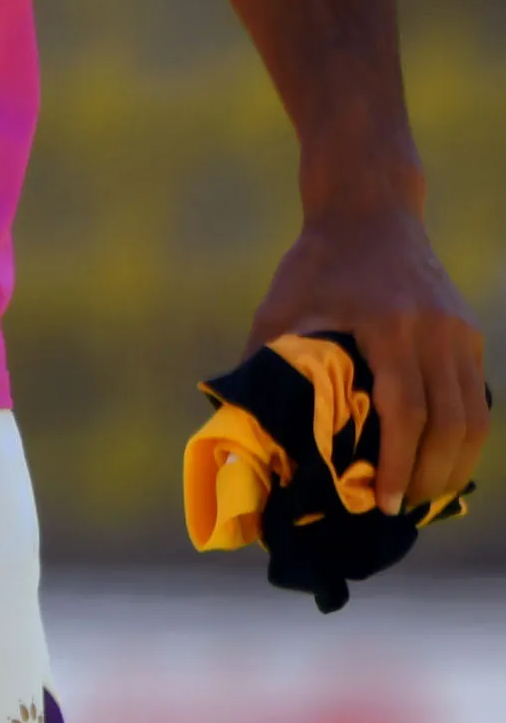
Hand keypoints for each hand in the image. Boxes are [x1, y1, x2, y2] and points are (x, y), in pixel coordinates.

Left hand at [251, 198, 488, 518]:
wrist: (370, 212)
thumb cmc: (315, 263)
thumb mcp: (281, 307)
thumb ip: (268, 362)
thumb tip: (244, 424)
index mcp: (387, 326)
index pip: (406, 410)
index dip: (401, 463)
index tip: (387, 502)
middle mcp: (433, 330)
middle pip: (451, 422)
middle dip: (432, 474)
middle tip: (405, 510)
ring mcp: (458, 332)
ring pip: (474, 414)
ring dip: (455, 462)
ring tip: (427, 495)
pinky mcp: (468, 333)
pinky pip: (477, 396)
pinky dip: (464, 434)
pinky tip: (443, 458)